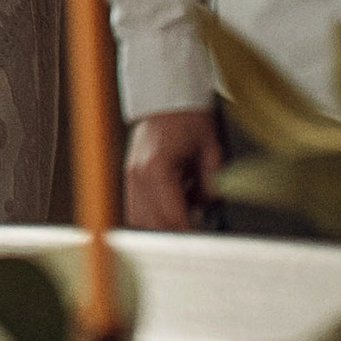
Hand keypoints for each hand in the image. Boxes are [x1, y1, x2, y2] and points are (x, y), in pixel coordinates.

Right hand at [125, 105, 221, 230]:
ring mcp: (130, 176)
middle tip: (195, 234)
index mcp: (157, 169)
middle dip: (175, 233)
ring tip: (183, 218)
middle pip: (153, 223)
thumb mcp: (211, 150)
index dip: (189, 232)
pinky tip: (169, 208)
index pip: (172, 216)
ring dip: (161, 225)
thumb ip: (211, 183)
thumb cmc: (187, 118)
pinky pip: (134, 208)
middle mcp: (138, 175)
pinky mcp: (129, 176)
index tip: (202, 241)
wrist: (167, 99)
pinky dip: (150, 215)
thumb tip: (209, 206)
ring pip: (139, 219)